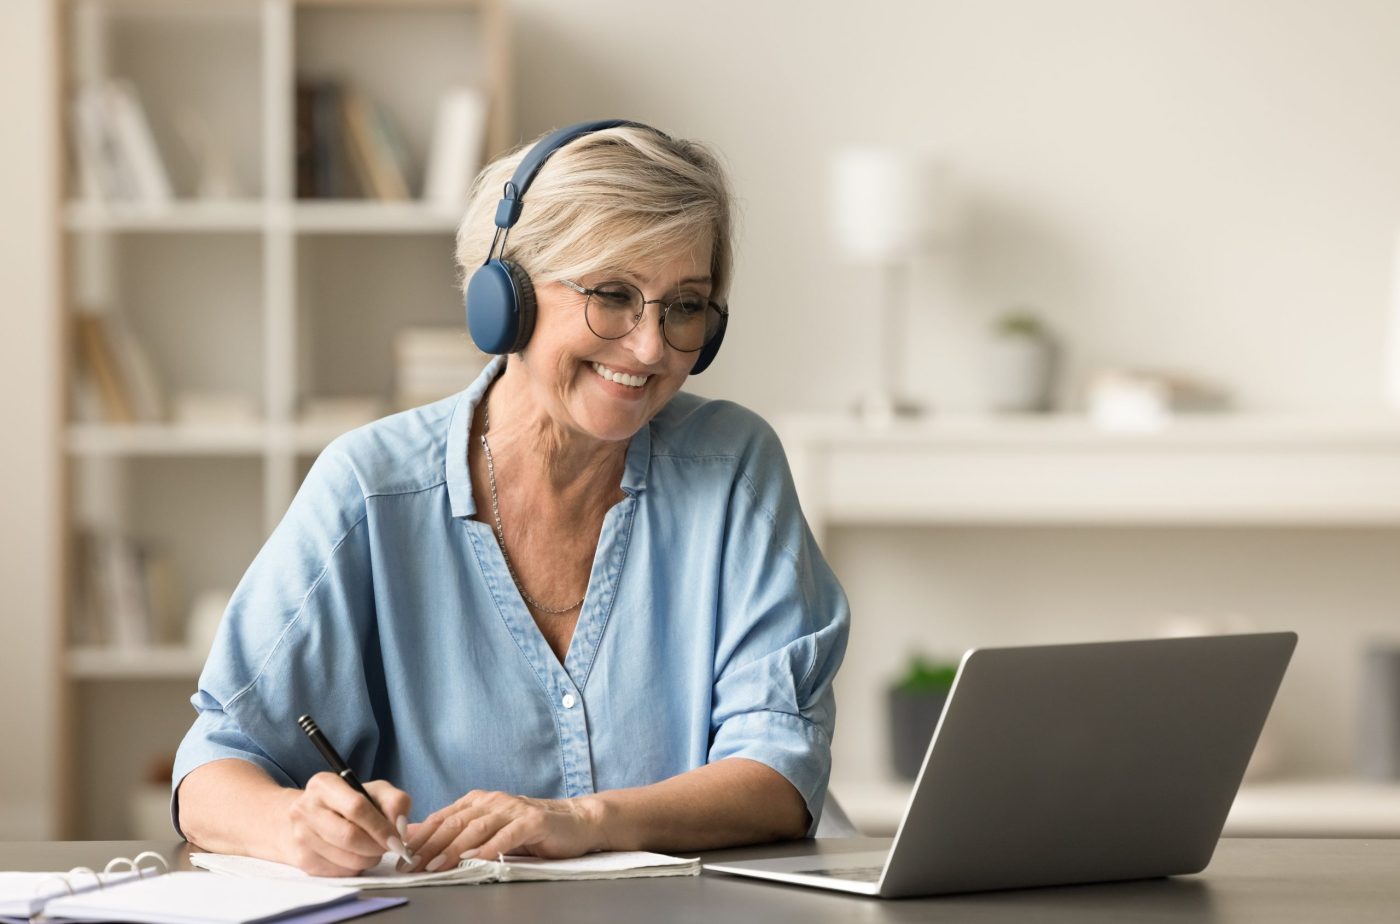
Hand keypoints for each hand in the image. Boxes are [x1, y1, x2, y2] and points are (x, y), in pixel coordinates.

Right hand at [282, 773, 412, 876]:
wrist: (310, 819)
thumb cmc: (349, 803)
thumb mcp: (375, 791)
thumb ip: (395, 801)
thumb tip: (399, 827)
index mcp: (324, 785)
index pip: (356, 808)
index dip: (381, 827)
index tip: (397, 840)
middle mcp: (306, 809)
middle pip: (349, 837)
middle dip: (376, 847)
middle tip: (390, 848)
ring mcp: (301, 836)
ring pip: (346, 859)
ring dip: (369, 859)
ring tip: (374, 850)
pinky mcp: (304, 860)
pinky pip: (340, 872)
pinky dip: (356, 868)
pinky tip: (356, 856)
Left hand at [403, 790, 601, 871]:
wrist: (575, 822)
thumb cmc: (529, 829)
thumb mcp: (488, 829)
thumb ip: (455, 831)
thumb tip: (415, 835)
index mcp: (478, 801)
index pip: (442, 818)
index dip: (420, 837)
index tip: (402, 856)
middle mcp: (493, 801)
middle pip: (455, 822)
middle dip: (430, 845)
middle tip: (412, 865)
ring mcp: (513, 809)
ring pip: (476, 828)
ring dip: (453, 849)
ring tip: (436, 865)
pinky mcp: (533, 821)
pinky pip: (507, 835)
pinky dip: (489, 847)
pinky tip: (476, 860)